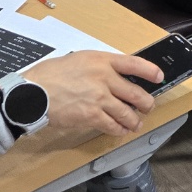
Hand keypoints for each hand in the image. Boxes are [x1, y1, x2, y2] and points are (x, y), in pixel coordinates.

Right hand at [25, 51, 162, 136]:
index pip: (134, 63)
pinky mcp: (92, 116)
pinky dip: (119, 130)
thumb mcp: (77, 60)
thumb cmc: (49, 75)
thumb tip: (112, 74)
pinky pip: (113, 125)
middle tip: (147, 107)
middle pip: (136, 93)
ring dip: (135, 121)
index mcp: (101, 60)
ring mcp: (100, 98)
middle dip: (145, 103)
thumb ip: (97, 66)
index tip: (159, 76)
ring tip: (136, 123)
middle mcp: (105, 78)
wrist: (32, 93)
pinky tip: (121, 130)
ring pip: (128, 113)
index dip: (150, 71)